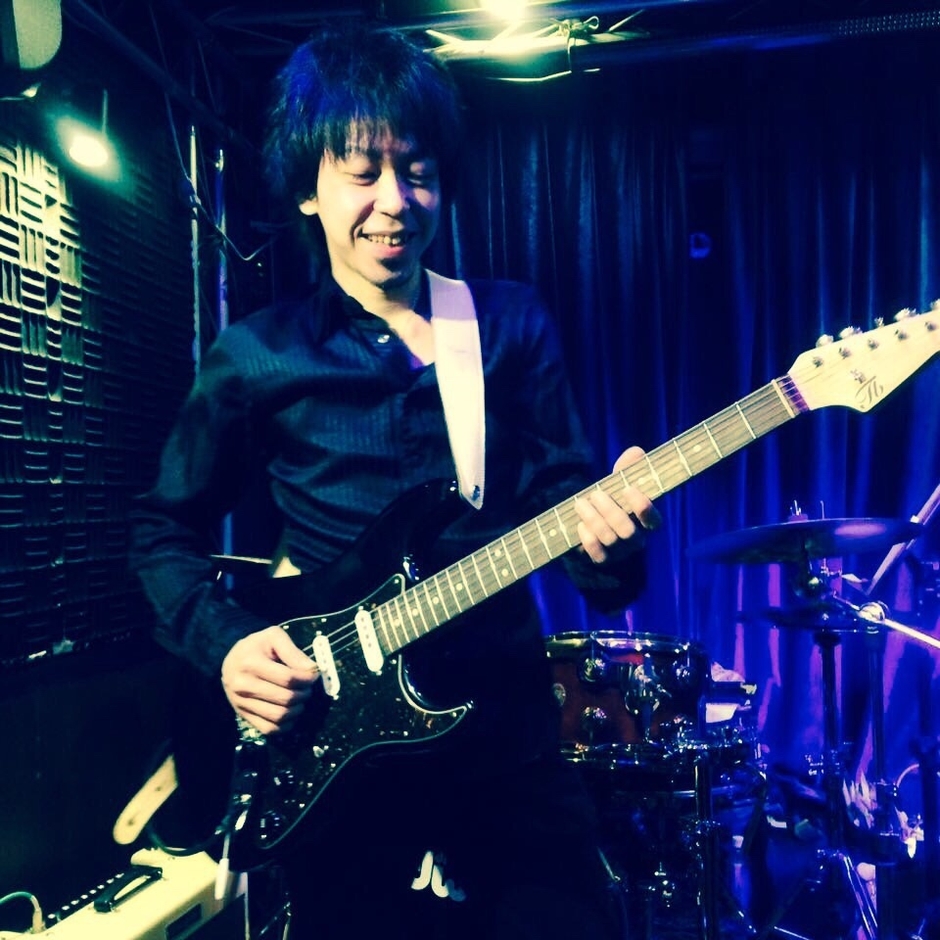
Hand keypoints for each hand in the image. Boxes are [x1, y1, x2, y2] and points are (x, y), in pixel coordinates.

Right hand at [221, 625, 319, 734]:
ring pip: (279, 716)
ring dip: (298, 709)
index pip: (288, 678)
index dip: (307, 678)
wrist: (231, 662)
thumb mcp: (273, 637)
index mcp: (250, 663)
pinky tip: (291, 712)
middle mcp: (243, 686)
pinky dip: (286, 724)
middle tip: (307, 687)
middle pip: (285, 698)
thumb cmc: (255, 647)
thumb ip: (293, 651)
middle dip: (304, 693)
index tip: (313, 675)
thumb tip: (311, 670)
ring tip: (300, 697)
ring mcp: (241, 703)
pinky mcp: (243, 716)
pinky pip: (269, 729)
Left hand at [574, 445, 661, 563]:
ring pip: (610, 540)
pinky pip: (598, 555)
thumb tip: (636, 452)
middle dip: (611, 511)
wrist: (593, 522)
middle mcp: (637, 540)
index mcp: (647, 521)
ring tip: (580, 503)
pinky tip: (580, 525)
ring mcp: (620, 552)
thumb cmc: (612, 498)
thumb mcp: (619, 482)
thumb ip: (628, 467)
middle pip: (628, 531)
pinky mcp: (603, 559)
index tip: (628, 489)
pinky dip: (588, 539)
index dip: (643, 507)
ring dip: (593, 519)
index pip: (654, 521)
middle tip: (596, 494)